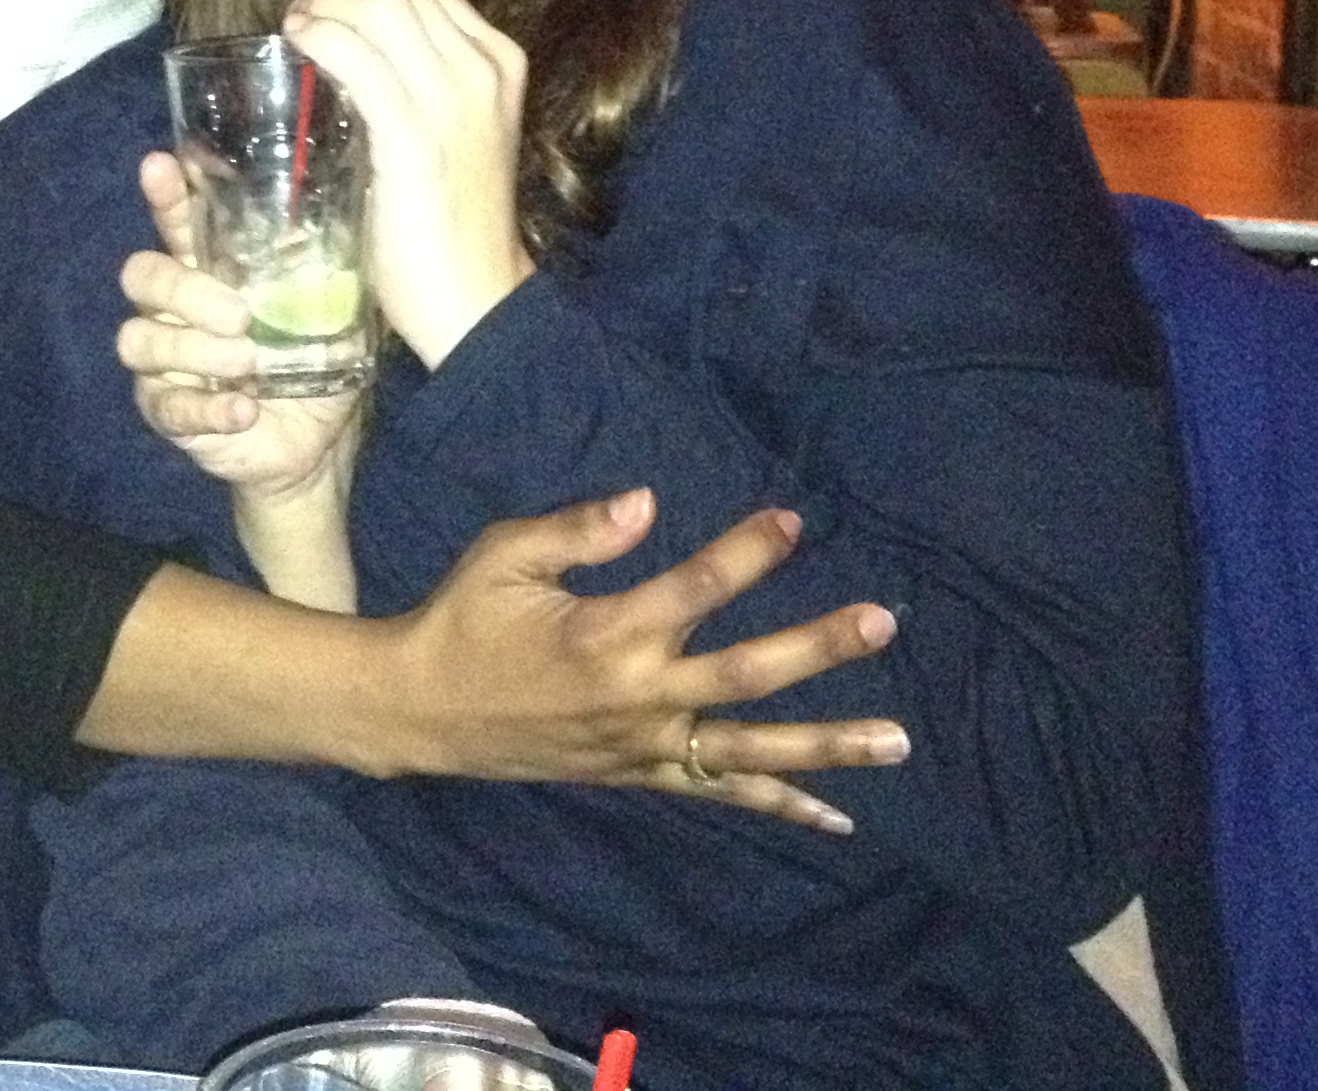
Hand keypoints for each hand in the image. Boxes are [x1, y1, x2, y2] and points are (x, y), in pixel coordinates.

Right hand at [121, 153, 364, 498]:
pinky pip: (168, 405)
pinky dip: (208, 408)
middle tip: (239, 315)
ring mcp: (163, 361)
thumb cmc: (311, 359)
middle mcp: (174, 308)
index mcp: (208, 270)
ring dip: (196, 351)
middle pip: (142, 276)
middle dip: (184, 290)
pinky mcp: (168, 411)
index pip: (176, 221)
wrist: (314, 440)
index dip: (165, 194)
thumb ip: (317, 267)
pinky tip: (243, 410)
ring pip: (140, 339)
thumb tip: (317, 222)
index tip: (160, 166)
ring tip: (247, 364)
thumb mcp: (326, 307)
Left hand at [284, 0, 529, 367]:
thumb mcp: (451, 134)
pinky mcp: (414, 135)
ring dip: (323, 5)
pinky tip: (298, 41)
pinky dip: (319, 37)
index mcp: (498, 62)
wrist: (476, 299)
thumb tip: (354, 48)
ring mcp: (453, 100)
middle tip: (299, 3)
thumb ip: (420, 86)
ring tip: (294, 23)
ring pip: (378, 7)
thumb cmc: (452, 224)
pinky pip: (356, 58)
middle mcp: (483, 69)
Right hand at [375, 491, 906, 830]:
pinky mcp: (640, 774)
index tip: (792, 521)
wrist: (422, 710)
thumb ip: (580, 528)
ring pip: (749, 748)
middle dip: (818, 646)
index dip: (748, 551)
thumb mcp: (506, 555)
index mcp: (605, 633)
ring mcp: (643, 744)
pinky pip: (719, 791)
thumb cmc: (463, 619)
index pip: (696, 587)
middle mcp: (637, 696)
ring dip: (825, 744)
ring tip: (895, 740)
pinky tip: (835, 816)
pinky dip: (779, 804)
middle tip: (881, 621)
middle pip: (746, 674)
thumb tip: (648, 502)